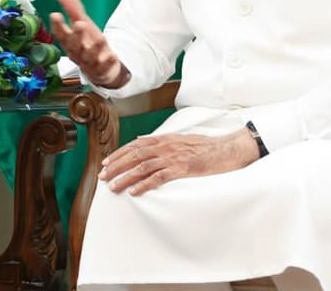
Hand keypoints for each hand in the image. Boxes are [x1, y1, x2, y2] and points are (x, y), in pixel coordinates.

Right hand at [49, 0, 126, 87]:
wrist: (101, 68)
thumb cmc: (87, 42)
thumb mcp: (81, 22)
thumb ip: (71, 7)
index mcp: (69, 41)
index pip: (60, 34)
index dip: (57, 25)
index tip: (55, 14)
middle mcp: (77, 53)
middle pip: (74, 45)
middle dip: (76, 35)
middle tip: (80, 24)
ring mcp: (89, 63)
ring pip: (90, 57)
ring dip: (94, 49)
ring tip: (101, 38)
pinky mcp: (102, 70)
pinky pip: (104, 68)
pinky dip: (108, 63)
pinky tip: (112, 56)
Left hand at [99, 130, 259, 194]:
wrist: (228, 149)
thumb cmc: (206, 147)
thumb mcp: (181, 139)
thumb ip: (161, 140)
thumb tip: (140, 140)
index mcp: (164, 139)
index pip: (135, 145)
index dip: (119, 154)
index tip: (106, 163)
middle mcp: (166, 146)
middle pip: (134, 155)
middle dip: (116, 166)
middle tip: (103, 177)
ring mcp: (174, 157)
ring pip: (142, 166)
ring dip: (125, 177)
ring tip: (113, 187)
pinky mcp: (183, 168)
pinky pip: (159, 177)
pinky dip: (145, 184)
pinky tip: (135, 192)